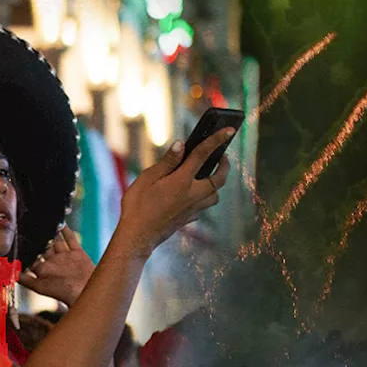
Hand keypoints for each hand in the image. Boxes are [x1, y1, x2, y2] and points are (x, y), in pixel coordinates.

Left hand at [19, 227, 94, 305]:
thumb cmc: (61, 292)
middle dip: (38, 239)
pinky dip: (66, 230)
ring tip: (43, 222)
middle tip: (30, 226)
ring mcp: (66, 257)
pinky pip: (70, 239)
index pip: (32, 257)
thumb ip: (25, 279)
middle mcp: (54, 263)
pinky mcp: (78, 253)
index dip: (27, 249)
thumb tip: (9, 273)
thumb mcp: (38, 287)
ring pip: (57, 242)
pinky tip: (60, 222)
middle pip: (44, 247)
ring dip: (51, 233)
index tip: (19, 239)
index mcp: (44, 270)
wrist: (84, 291)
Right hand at [117, 129, 233, 255]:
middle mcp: (192, 195)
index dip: (217, 140)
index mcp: (182, 181)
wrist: (137, 236)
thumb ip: (167, 162)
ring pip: (214, 196)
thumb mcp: (147, 178)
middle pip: (218, 179)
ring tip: (209, 176)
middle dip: (224, 166)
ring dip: (216, 185)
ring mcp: (192, 209)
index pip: (203, 155)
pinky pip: (203, 208)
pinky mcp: (187, 220)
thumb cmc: (138, 206)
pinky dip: (204, 199)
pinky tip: (194, 196)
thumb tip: (182, 145)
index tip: (229, 130)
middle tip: (223, 156)